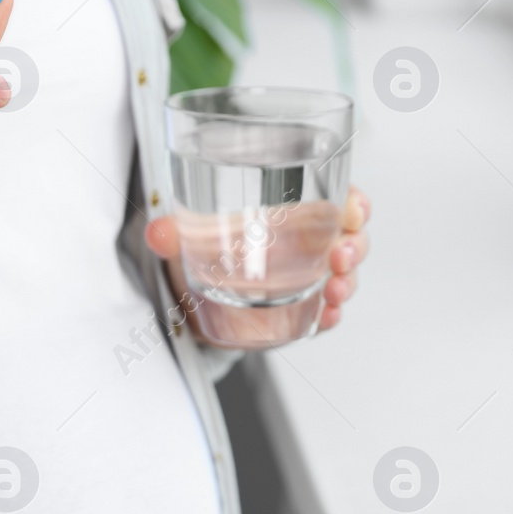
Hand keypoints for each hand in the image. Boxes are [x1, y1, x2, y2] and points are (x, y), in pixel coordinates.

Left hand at [144, 186, 371, 339]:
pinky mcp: (303, 307)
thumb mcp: (190, 233)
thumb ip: (173, 233)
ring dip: (347, 282)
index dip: (354, 201)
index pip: (337, 196)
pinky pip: (327, 311)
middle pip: (350, 236)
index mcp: (292, 208)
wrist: (195, 291)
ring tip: (335, 291)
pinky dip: (331, 315)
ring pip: (345, 274)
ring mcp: (310, 274)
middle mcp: (308, 239)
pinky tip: (327, 316)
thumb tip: (158, 233)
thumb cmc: (207, 246)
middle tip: (340, 257)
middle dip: (354, 246)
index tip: (353, 209)